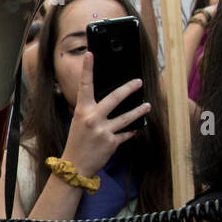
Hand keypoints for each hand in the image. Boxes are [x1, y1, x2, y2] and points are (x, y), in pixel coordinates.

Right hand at [61, 51, 150, 178]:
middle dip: (129, 88)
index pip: (85, 86)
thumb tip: (108, 102)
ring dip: (139, 111)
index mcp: (82, 111)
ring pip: (127, 117)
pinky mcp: (112, 143)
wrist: (74, 167)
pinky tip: (135, 129)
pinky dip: (130, 131)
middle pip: (115, 98)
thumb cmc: (76, 143)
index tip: (90, 55)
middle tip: (138, 82)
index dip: (87, 69)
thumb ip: (91, 111)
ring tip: (147, 105)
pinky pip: (126, 133)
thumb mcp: (78, 123)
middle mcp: (93, 119)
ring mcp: (104, 131)